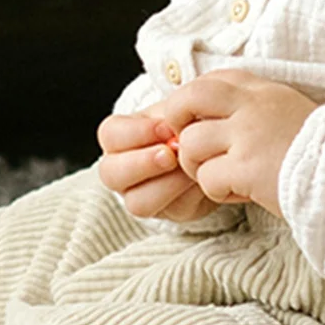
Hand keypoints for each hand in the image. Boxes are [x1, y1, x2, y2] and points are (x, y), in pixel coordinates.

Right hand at [96, 111, 221, 221]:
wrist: (214, 145)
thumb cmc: (190, 121)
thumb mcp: (180, 111)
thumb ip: (173, 115)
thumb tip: (174, 129)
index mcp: (118, 139)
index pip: (110, 135)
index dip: (136, 133)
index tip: (166, 127)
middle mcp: (121, 170)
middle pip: (111, 174)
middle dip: (142, 164)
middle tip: (170, 155)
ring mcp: (140, 195)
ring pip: (137, 202)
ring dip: (167, 185)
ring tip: (190, 169)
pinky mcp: (169, 212)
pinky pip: (173, 212)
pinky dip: (190, 195)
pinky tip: (202, 181)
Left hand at [149, 70, 320, 217]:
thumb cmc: (322, 153)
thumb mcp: (288, 113)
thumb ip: (253, 110)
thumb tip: (208, 121)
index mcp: (264, 90)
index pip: (209, 81)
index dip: (192, 103)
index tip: (198, 124)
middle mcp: (253, 105)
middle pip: (188, 98)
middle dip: (177, 123)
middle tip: (189, 148)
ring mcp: (248, 134)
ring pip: (190, 144)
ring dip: (198, 167)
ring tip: (225, 178)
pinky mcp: (247, 167)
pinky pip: (207, 178)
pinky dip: (218, 192)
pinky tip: (242, 193)